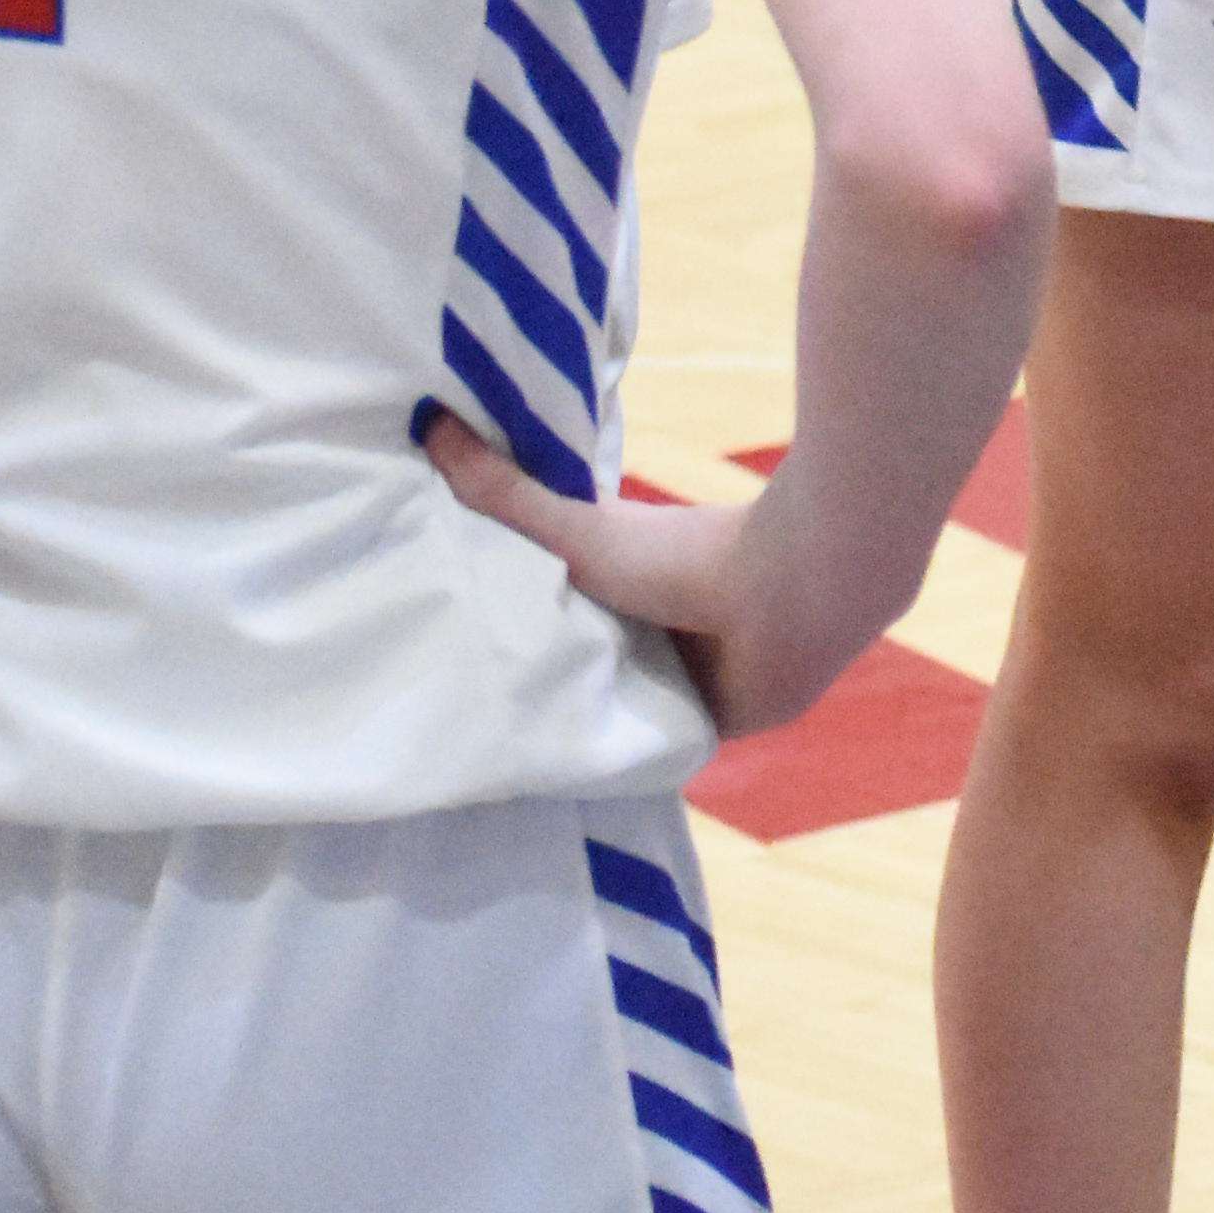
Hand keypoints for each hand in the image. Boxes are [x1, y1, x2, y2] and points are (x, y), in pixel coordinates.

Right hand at [430, 416, 854, 737]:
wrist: (787, 596)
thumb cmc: (682, 554)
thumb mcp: (574, 529)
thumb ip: (504, 490)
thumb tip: (426, 420)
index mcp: (610, 585)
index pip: (540, 612)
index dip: (497, 630)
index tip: (435, 650)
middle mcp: (637, 631)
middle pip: (565, 667)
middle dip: (524, 689)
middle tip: (448, 723)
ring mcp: (669, 682)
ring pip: (599, 715)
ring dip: (566, 731)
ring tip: (484, 770)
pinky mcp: (696, 727)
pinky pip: (642, 755)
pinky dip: (610, 766)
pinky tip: (554, 792)